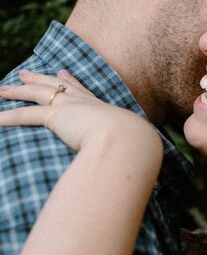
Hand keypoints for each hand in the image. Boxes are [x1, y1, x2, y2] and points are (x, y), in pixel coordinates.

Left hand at [0, 70, 161, 155]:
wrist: (129, 142)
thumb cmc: (135, 151)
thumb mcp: (131, 152)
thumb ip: (130, 161)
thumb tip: (145, 182)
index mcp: (101, 109)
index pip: (82, 91)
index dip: (71, 82)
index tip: (63, 74)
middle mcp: (84, 104)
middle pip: (56, 86)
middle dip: (39, 78)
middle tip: (26, 72)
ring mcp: (70, 108)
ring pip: (36, 94)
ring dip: (17, 91)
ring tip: (2, 87)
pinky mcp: (56, 117)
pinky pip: (25, 115)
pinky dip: (7, 117)